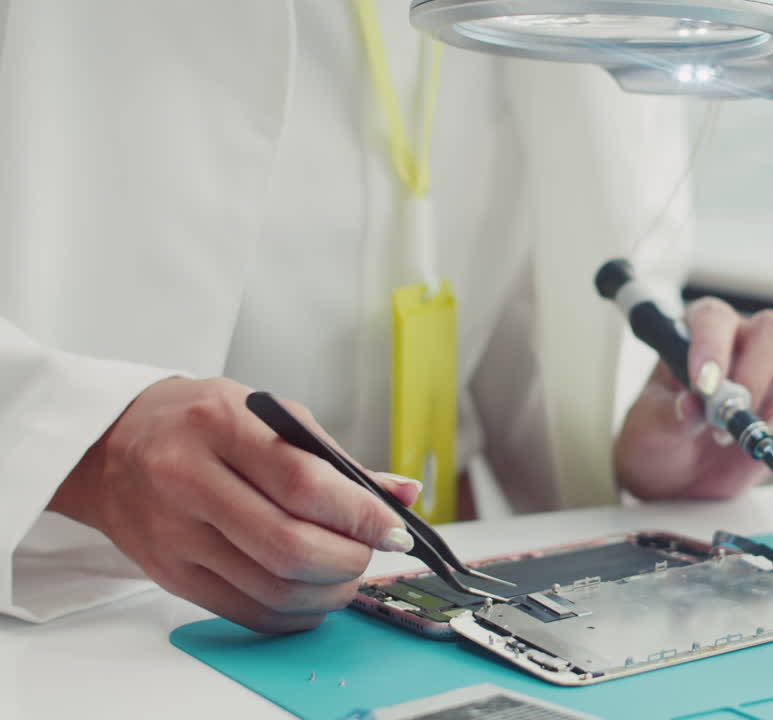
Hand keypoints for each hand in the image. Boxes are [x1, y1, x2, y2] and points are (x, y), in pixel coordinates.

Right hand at [49, 377, 420, 632]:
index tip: (394, 529)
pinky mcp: (170, 575)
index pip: (304, 484)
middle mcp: (189, 481)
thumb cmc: (200, 422)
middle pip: (290, 547)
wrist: (112, 444)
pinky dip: (294, 614)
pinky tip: (312, 594)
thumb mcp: (269, 415)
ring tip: (346, 573)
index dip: (361, 515)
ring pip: (273, 589)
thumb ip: (336, 460)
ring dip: (328, 592)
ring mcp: (175, 534)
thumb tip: (404, 494)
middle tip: (370, 551)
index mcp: (221, 427)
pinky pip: (247, 612)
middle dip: (350, 559)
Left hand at [615, 298, 772, 500]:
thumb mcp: (647, 432)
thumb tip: (691, 405)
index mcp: (700, 335)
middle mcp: (748, 340)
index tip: (705, 384)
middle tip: (737, 424)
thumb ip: (666, 417)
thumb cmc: (662, 441)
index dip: (712, 345)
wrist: (681, 479)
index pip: (713, 318)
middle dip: (758, 378)